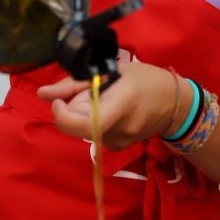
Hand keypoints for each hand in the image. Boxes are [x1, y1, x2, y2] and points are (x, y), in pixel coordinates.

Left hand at [37, 61, 183, 150]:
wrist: (176, 105)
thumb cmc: (146, 80)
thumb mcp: (112, 71)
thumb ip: (74, 84)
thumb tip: (42, 93)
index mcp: (122, 102)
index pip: (84, 123)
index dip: (62, 115)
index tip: (57, 100)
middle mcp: (120, 127)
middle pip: (78, 125)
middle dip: (73, 108)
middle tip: (87, 91)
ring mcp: (120, 142)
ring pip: (83, 128)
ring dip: (84, 113)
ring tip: (105, 98)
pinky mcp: (117, 148)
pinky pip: (93, 133)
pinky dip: (93, 121)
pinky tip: (110, 110)